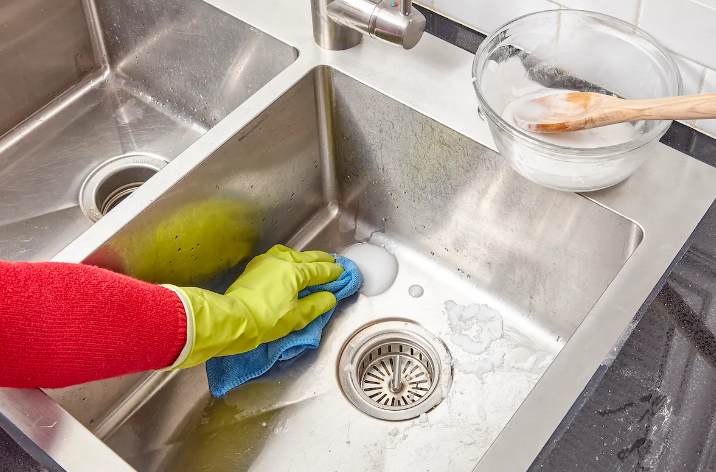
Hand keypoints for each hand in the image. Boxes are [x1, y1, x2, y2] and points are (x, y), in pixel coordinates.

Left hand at [167, 245, 342, 368]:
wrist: (235, 319)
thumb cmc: (267, 319)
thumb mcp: (297, 317)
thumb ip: (316, 305)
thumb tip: (329, 297)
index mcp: (295, 272)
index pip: (319, 270)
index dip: (332, 272)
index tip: (341, 272)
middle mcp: (282, 261)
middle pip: (306, 257)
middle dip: (321, 260)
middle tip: (332, 262)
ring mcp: (266, 262)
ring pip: (290, 253)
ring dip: (303, 256)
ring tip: (310, 261)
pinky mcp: (254, 268)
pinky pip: (276, 257)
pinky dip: (288, 258)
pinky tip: (287, 264)